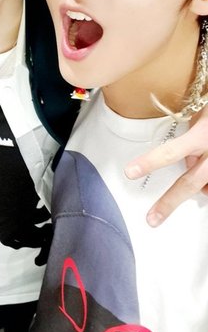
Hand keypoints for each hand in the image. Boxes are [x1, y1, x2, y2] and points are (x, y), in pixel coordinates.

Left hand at [125, 109, 207, 226]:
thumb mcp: (204, 114)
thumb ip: (193, 136)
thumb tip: (186, 159)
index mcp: (203, 135)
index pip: (171, 151)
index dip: (150, 162)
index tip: (130, 172)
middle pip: (190, 182)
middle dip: (169, 202)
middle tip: (152, 218)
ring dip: (201, 189)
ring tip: (182, 192)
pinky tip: (206, 184)